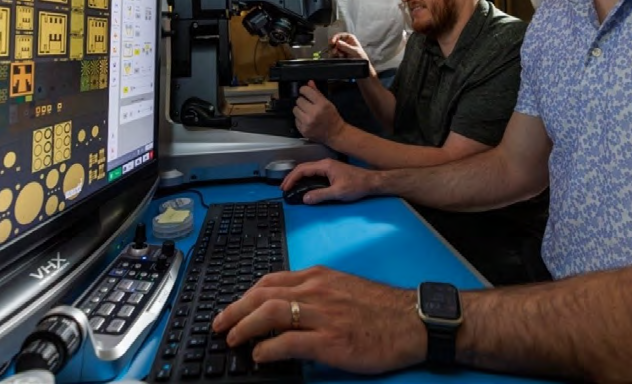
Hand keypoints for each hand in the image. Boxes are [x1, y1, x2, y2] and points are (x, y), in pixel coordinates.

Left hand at [212, 266, 424, 373]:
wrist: (412, 321)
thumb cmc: (381, 309)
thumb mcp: (344, 289)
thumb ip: (316, 295)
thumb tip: (287, 311)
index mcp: (319, 277)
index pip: (270, 281)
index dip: (245, 295)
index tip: (232, 307)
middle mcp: (317, 290)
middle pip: (263, 294)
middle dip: (234, 309)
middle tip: (218, 325)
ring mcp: (323, 314)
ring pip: (271, 313)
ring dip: (244, 326)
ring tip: (231, 339)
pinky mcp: (330, 340)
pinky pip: (289, 341)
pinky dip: (267, 348)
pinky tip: (259, 356)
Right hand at [280, 159, 377, 204]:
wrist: (371, 182)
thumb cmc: (357, 185)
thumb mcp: (338, 192)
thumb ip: (320, 195)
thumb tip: (305, 198)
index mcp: (325, 166)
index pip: (303, 169)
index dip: (292, 178)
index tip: (285, 187)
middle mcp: (325, 164)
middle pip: (303, 168)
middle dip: (292, 177)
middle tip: (284, 188)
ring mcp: (328, 167)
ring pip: (308, 170)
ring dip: (298, 178)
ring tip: (290, 187)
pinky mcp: (331, 172)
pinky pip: (313, 173)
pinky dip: (305, 178)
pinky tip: (303, 185)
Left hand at [293, 81, 344, 145]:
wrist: (335, 134)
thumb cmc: (332, 118)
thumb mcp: (327, 103)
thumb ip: (317, 92)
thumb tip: (309, 83)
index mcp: (322, 105)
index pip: (306, 91)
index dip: (304, 90)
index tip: (304, 91)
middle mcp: (314, 113)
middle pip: (299, 100)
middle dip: (303, 101)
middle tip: (309, 105)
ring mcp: (308, 123)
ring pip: (295, 109)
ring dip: (300, 110)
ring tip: (307, 112)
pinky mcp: (303, 130)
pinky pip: (295, 120)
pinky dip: (300, 119)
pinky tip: (307, 120)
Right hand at [329, 32, 368, 60]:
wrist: (362, 67)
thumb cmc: (362, 58)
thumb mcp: (355, 51)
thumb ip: (346, 47)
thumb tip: (337, 42)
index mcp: (350, 38)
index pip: (340, 35)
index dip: (335, 37)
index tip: (332, 42)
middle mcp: (345, 42)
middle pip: (335, 42)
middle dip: (333, 46)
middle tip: (335, 51)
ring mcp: (342, 49)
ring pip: (333, 48)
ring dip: (334, 52)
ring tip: (340, 56)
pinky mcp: (339, 55)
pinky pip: (333, 54)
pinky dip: (334, 56)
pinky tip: (339, 58)